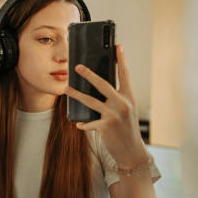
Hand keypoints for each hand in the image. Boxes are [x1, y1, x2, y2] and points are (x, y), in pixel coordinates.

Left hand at [63, 44, 146, 165]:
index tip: (117, 46)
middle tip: (77, 66)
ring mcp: (114, 115)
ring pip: (91, 101)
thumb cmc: (126, 130)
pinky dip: (83, 123)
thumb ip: (115, 100)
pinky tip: (79, 124)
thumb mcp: (125, 112)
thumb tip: (97, 89)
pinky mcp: (106, 127)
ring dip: (76, 95)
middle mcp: (123, 104)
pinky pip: (89, 122)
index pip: (125, 75)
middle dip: (89, 74)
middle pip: (103, 84)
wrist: (132, 152)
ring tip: (66, 89)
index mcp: (129, 98)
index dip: (121, 60)